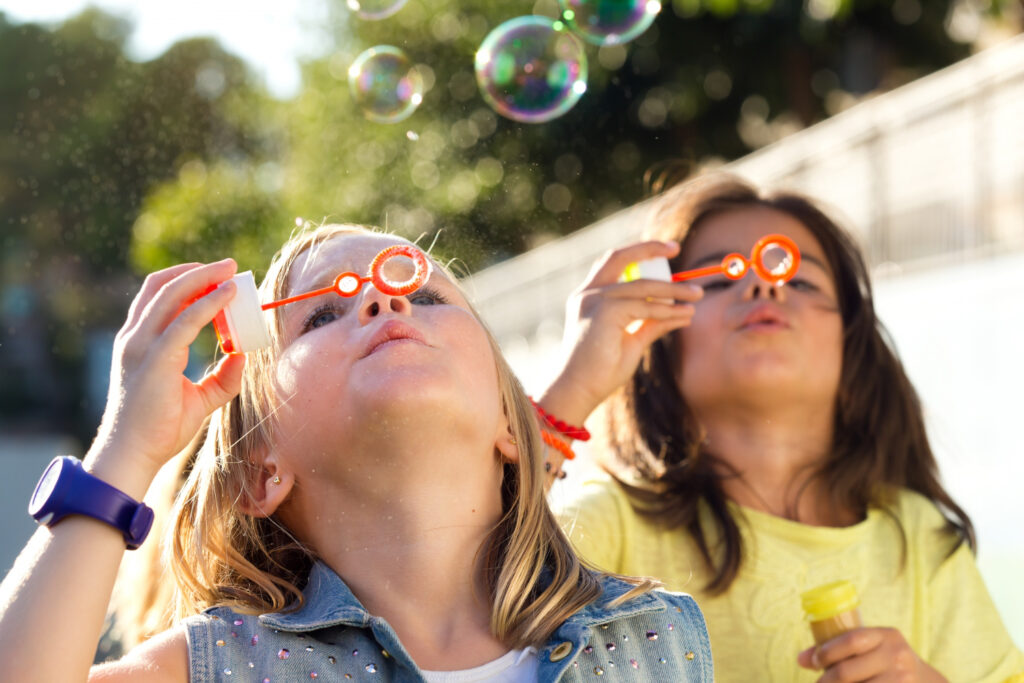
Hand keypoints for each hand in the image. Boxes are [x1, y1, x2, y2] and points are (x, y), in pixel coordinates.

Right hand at [91, 259, 246, 477]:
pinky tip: (227, 295)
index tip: (218, 278)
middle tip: (229, 265)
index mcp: (140, 343)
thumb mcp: (200, 398)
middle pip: (163, 287)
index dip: (188, 282)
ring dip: (203, 277)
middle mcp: (136, 338)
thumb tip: (243, 357)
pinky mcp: (156, 359)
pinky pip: (185, 321)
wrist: (134, 454)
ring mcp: (141, 346)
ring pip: (171, 295)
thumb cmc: (160, 429)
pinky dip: (208, 303)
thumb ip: (222, 378)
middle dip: (197, 271)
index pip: (160, 298)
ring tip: (230, 270)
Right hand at [538, 240, 702, 425]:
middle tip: (675, 247)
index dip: (638, 253)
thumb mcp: (632, 342)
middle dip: (648, 248)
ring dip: (673, 289)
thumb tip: (681, 311)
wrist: (578, 392)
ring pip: (642, 286)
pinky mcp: (604, 313)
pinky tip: (685, 314)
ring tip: (696, 294)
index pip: (613, 264)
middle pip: (619, 258)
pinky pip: (645, 306)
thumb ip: (651, 323)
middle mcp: (588, 294)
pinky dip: (668, 310)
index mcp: (589, 298)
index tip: (667, 251)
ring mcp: (593, 301)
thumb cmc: (599, 372)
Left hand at [798, 627, 947, 681]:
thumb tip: (800, 659)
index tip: (814, 662)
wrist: (926, 681)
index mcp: (887, 636)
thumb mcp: (870, 648)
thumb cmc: (886, 661)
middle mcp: (898, 656)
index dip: (827, 652)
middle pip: (848, 672)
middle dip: (826, 680)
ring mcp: (903, 679)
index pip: (851, 640)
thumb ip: (838, 648)